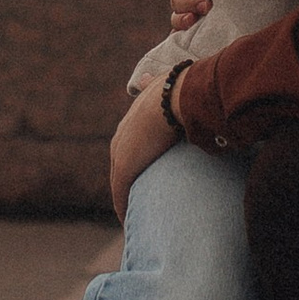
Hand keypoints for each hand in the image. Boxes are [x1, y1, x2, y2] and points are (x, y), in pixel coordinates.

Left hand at [110, 80, 175, 219]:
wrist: (176, 98)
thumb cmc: (179, 92)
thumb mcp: (160, 87)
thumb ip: (151, 85)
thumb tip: (147, 77)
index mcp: (129, 125)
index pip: (127, 151)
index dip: (135, 165)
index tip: (142, 179)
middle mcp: (119, 140)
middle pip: (120, 170)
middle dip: (127, 186)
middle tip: (138, 204)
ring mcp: (120, 155)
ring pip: (119, 185)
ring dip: (126, 201)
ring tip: (135, 218)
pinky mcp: (124, 169)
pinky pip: (121, 194)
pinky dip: (123, 209)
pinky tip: (128, 222)